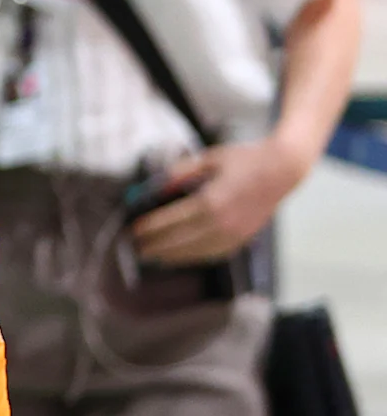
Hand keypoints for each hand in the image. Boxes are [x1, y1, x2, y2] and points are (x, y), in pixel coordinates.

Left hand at [131, 139, 307, 265]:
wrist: (282, 170)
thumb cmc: (244, 160)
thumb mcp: (208, 158)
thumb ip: (180, 172)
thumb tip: (157, 187)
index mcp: (211, 201)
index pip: (171, 221)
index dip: (150, 228)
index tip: (132, 231)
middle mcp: (223, 222)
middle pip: (181, 241)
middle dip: (156, 246)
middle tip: (136, 249)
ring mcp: (236, 233)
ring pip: (198, 252)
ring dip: (174, 257)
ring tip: (154, 257)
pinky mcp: (244, 238)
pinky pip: (216, 254)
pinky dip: (196, 257)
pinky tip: (182, 256)